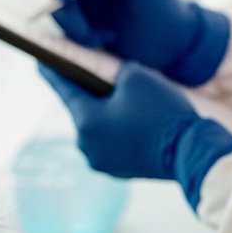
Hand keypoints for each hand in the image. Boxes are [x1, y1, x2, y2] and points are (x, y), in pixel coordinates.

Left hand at [39, 62, 231, 208]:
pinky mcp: (118, 171)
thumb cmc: (163, 111)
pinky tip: (133, 119)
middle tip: (94, 75)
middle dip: (91, 94)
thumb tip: (110, 80)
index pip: (65, 90)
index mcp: (85, 123)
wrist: (190, 151)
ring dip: (107, 113)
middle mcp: (86, 146)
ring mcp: (101, 161)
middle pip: (83, 110)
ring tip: (123, 98)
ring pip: (98, 128)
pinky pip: (112, 142)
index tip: (41, 61)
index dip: (54, 73)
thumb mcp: (136, 77)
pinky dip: (119, 130)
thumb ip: (113, 73)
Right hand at [51, 0, 230, 86]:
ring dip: (76, 29)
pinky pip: (67, 29)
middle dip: (68, 12)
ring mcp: (87, 1)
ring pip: (60, 11)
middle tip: (82, 33)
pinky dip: (82, 38)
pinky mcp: (84, 23)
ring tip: (102, 38)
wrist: (170, 46)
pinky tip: (106, 39)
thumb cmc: (164, 10)